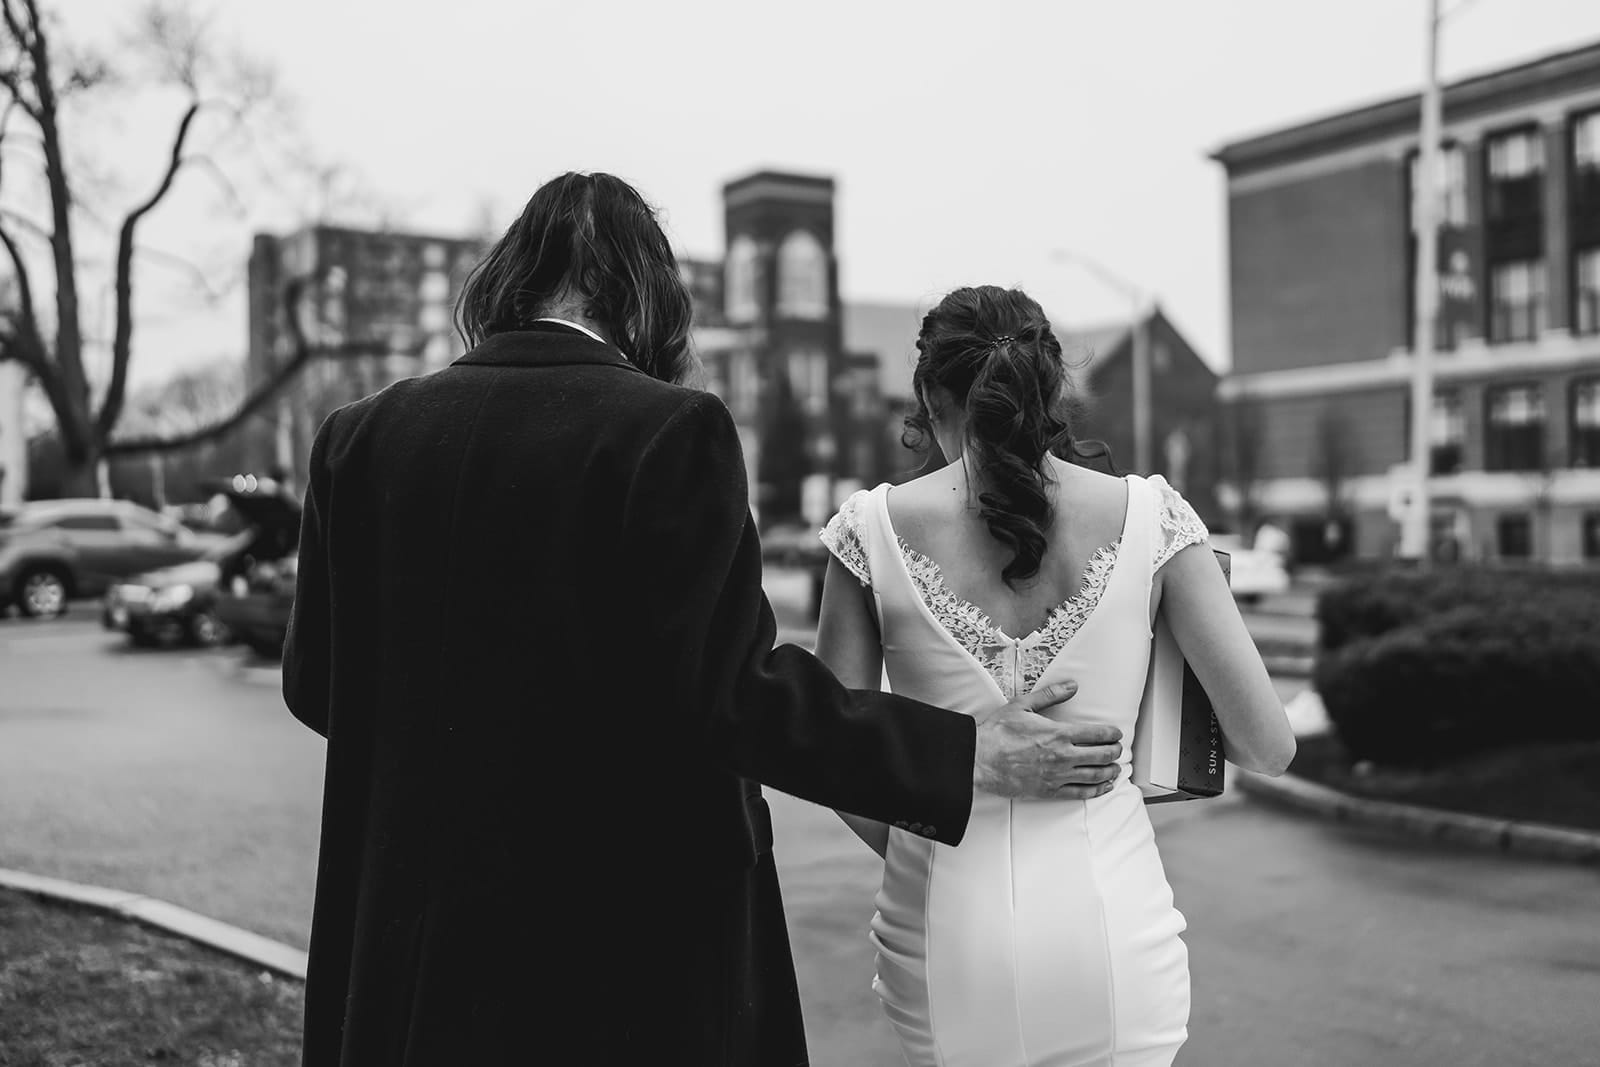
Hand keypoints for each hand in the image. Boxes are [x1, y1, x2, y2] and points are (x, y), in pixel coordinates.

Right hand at [972, 681, 1123, 799]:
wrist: (980, 760)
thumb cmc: (998, 733)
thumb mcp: (1022, 705)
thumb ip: (1050, 695)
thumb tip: (1072, 686)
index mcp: (1058, 733)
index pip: (1097, 734)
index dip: (1111, 733)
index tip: (1116, 733)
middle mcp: (1063, 756)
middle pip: (1101, 755)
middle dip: (1114, 751)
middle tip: (1118, 749)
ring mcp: (1058, 776)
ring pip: (1095, 775)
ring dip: (1110, 771)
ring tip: (1115, 768)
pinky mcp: (1050, 791)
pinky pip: (1080, 793)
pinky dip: (1096, 790)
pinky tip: (1104, 786)